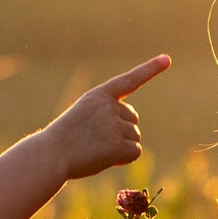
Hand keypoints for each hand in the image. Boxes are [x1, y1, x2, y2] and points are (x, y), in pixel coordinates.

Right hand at [42, 56, 168, 179]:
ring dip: (122, 146)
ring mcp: (113, 124)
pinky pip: (135, 152)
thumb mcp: (83, 117)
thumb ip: (106, 116)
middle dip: (122, 131)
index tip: (166, 59)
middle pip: (133, 119)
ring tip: (97, 150)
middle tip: (98, 141)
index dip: (150, 69)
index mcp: (98, 95)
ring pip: (134, 136)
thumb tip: (133, 134)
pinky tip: (106, 159)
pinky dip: (125, 159)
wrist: (50, 155)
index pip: (129, 80)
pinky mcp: (117, 144)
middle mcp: (109, 106)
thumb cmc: (64, 140)